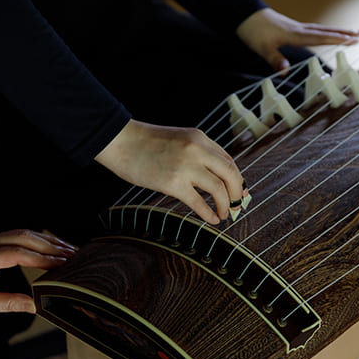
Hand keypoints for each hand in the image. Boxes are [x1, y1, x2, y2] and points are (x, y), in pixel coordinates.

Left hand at [0, 230, 75, 314]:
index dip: (42, 259)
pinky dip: (36, 240)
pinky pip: (16, 235)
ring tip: (69, 250)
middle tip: (74, 255)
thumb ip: (7, 303)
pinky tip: (50, 247)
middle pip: (25, 237)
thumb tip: (35, 305)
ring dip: (47, 240)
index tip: (63, 264)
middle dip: (52, 245)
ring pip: (23, 232)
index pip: (18, 253)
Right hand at [95, 120, 243, 223]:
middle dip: (237, 193)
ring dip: (225, 205)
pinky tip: (212, 220)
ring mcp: (186, 167)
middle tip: (237, 206)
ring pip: (219, 189)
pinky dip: (209, 214)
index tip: (238, 192)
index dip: (236, 179)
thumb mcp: (178, 139)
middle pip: (230, 174)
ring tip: (224, 214)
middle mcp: (197, 150)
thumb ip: (198, 152)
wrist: (121, 141)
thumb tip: (217, 174)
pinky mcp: (173, 183)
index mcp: (199, 138)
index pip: (228, 160)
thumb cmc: (145, 143)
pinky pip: (199, 203)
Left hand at [236, 8, 358, 72]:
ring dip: (338, 31)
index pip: (320, 37)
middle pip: (326, 31)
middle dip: (345, 33)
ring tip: (353, 33)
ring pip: (322, 29)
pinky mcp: (293, 29)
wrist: (245, 15)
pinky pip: (315, 31)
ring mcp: (297, 28)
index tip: (354, 39)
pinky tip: (330, 34)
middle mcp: (299, 30)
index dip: (337, 39)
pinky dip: (326, 32)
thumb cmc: (254, 33)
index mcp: (295, 35)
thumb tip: (285, 72)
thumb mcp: (262, 49)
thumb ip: (275, 60)